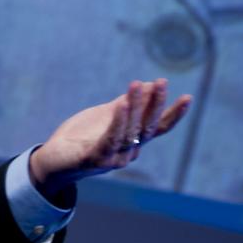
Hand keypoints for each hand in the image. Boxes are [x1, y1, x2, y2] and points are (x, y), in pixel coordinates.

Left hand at [28, 79, 190, 201]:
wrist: (54, 160)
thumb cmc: (82, 137)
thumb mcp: (107, 115)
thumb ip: (127, 103)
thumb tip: (148, 85)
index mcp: (133, 140)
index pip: (158, 127)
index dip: (173, 114)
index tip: (188, 98)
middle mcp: (128, 152)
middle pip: (147, 128)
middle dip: (155, 104)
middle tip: (162, 82)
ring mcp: (113, 158)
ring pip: (129, 132)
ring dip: (135, 107)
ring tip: (137, 85)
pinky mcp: (94, 160)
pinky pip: (109, 140)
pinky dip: (117, 123)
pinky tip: (121, 105)